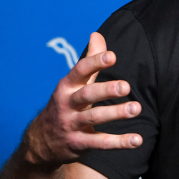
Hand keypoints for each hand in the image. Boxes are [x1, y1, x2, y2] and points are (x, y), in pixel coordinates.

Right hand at [24, 32, 141, 168]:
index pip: (80, 71)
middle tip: (126, 86)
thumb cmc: (66, 104)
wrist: (42, 141)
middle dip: (106, 90)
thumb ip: (89, 60)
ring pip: (94, 118)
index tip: (112, 56)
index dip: (95, 62)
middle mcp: (67, 104)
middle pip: (87, 95)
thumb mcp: (74, 83)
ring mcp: (71, 125)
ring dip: (115, 113)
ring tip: (136, 108)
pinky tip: (137, 140)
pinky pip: (99, 143)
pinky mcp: (78, 144)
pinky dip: (119, 142)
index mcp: (67, 86)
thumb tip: (97, 34)